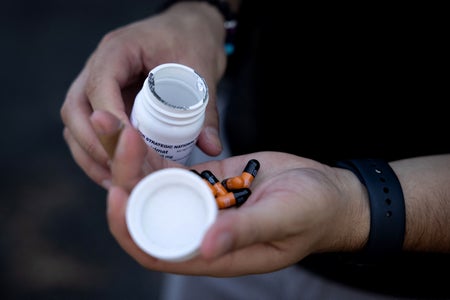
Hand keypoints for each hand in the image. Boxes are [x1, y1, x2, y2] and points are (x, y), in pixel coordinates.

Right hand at [60, 2, 227, 188]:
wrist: (188, 29)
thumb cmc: (191, 40)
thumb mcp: (202, 71)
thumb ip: (205, 110)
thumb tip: (211, 146)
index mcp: (119, 50)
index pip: (100, 85)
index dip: (110, 120)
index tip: (128, 146)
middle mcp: (100, 66)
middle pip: (75, 108)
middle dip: (93, 143)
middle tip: (119, 170)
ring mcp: (98, 84)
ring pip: (75, 122)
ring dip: (90, 153)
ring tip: (116, 179)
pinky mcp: (107, 100)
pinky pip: (89, 128)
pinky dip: (97, 151)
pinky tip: (117, 171)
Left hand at [106, 114, 369, 275]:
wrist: (326, 192)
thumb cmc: (312, 212)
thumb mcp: (284, 218)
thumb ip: (245, 231)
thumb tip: (204, 248)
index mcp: (212, 250)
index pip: (156, 247)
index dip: (130, 226)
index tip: (117, 193)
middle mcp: (198, 228)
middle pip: (146, 209)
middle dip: (123, 177)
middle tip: (112, 135)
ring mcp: (201, 202)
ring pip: (154, 184)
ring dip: (131, 157)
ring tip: (114, 122)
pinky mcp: (207, 179)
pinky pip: (173, 167)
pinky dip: (154, 150)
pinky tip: (139, 125)